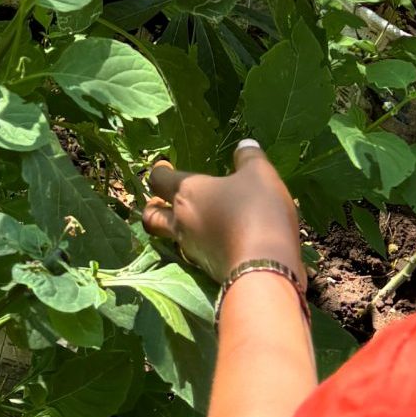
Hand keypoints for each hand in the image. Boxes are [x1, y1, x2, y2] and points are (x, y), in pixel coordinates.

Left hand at [142, 141, 303, 284]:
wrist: (265, 268)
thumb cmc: (257, 211)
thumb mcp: (260, 174)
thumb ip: (249, 157)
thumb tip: (244, 145)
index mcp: (188, 193)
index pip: (158, 179)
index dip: (159, 171)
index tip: (164, 166)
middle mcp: (182, 222)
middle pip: (150, 215)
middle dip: (152, 207)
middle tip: (161, 200)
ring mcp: (192, 250)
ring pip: (169, 238)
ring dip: (174, 229)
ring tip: (190, 221)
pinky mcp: (207, 271)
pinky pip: (194, 255)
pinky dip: (198, 246)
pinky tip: (214, 241)